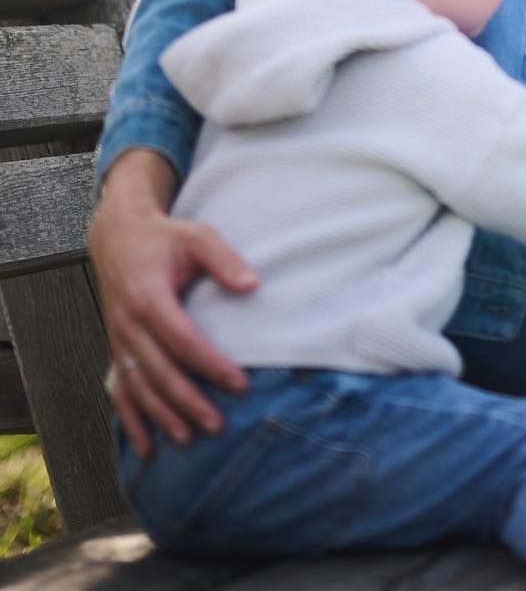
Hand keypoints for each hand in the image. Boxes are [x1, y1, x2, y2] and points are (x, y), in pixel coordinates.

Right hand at [89, 155, 257, 456]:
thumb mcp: (197, 236)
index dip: (210, 364)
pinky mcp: (115, 348)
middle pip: (159, 372)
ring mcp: (118, 339)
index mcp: (149, 297)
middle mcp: (128, 324)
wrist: (117, 236)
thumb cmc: (164, 238)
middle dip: (187, 402)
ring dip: (161, 416)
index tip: (239, 384)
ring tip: (189, 439)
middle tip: (217, 425)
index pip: (183, 340)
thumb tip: (253, 286)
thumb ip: (224, 260)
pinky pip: (119, 390)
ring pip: (138, 387)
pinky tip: (146, 447)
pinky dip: (131, 420)